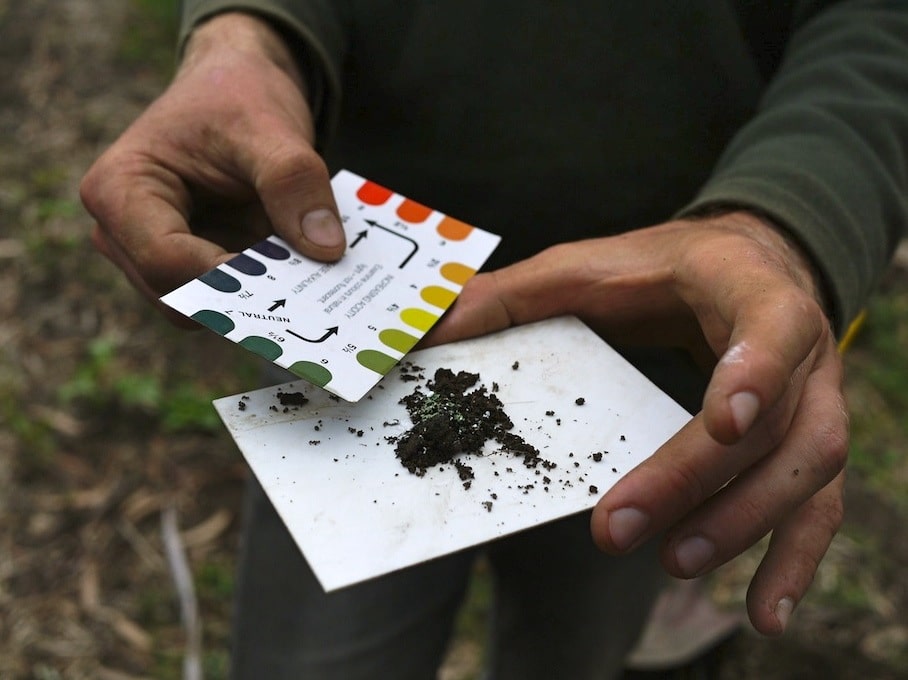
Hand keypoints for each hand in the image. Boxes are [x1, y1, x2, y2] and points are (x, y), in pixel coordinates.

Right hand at [80, 13, 344, 323]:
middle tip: (314, 285)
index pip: (166, 263)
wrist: (237, 87)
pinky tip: (304, 268)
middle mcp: (122, 235)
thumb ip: (294, 183)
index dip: (230, 278)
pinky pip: (230, 299)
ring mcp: (153, 257)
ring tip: (312, 269)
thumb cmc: (236, 96)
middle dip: (248, 294)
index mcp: (119, 192)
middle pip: (184, 298)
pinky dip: (269, 290)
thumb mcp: (270, 128)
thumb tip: (325, 250)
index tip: (291, 276)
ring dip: (262, 295)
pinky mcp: (191, 268)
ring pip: (211, 308)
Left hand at [427, 212, 846, 635]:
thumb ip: (513, 297)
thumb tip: (430, 331)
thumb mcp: (587, 267)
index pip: (772, 328)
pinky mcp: (809, 443)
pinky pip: (819, 508)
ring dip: (745, 526)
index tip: (721, 422)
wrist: (743, 265)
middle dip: (701, 481)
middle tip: (622, 530)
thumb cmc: (660, 269)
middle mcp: (801, 349)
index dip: (756, 374)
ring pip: (807, 472)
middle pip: (777, 423)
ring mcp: (816, 399)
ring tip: (675, 563)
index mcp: (748, 287)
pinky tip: (761, 613)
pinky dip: (794, 561)